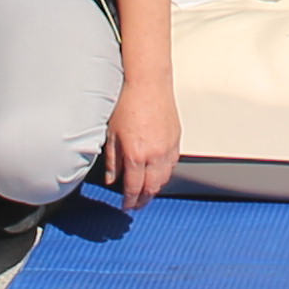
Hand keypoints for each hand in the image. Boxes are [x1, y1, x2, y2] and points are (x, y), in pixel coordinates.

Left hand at [105, 72, 179, 205]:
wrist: (147, 82)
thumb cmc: (128, 102)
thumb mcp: (112, 133)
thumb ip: (113, 160)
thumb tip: (112, 178)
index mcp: (136, 154)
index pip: (134, 188)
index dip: (130, 200)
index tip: (126, 205)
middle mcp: (155, 154)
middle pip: (152, 187)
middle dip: (144, 199)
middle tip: (137, 204)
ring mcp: (168, 147)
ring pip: (165, 178)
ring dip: (155, 187)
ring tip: (147, 191)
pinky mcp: (176, 139)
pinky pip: (173, 164)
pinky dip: (165, 173)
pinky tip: (158, 173)